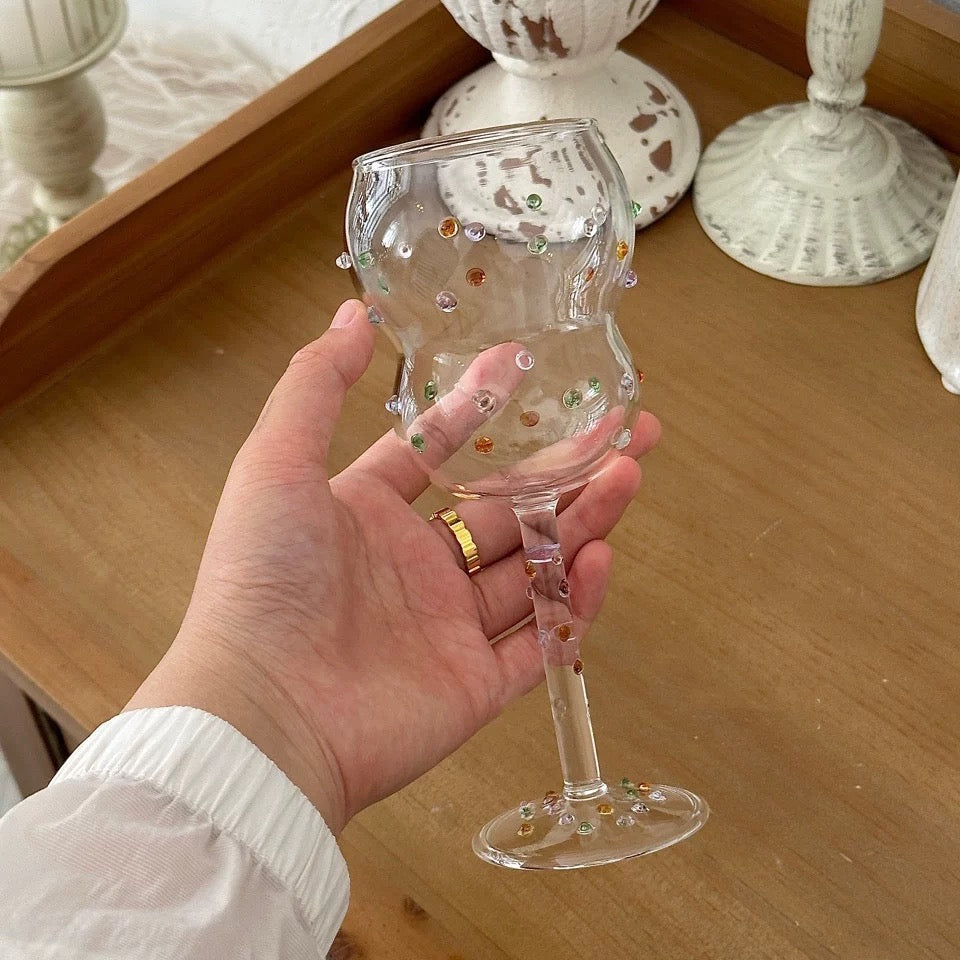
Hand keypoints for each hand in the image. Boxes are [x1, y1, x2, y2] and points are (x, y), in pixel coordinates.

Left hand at [127, 300, 660, 832]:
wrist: (263, 714)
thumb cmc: (261, 581)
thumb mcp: (275, 464)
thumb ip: (314, 386)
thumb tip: (351, 311)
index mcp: (368, 515)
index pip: (438, 450)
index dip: (480, 407)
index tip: (524, 364)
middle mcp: (414, 568)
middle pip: (507, 507)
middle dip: (567, 466)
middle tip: (626, 428)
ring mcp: (448, 627)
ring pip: (534, 566)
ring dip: (584, 521)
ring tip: (629, 473)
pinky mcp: (474, 684)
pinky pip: (540, 641)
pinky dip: (575, 603)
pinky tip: (600, 558)